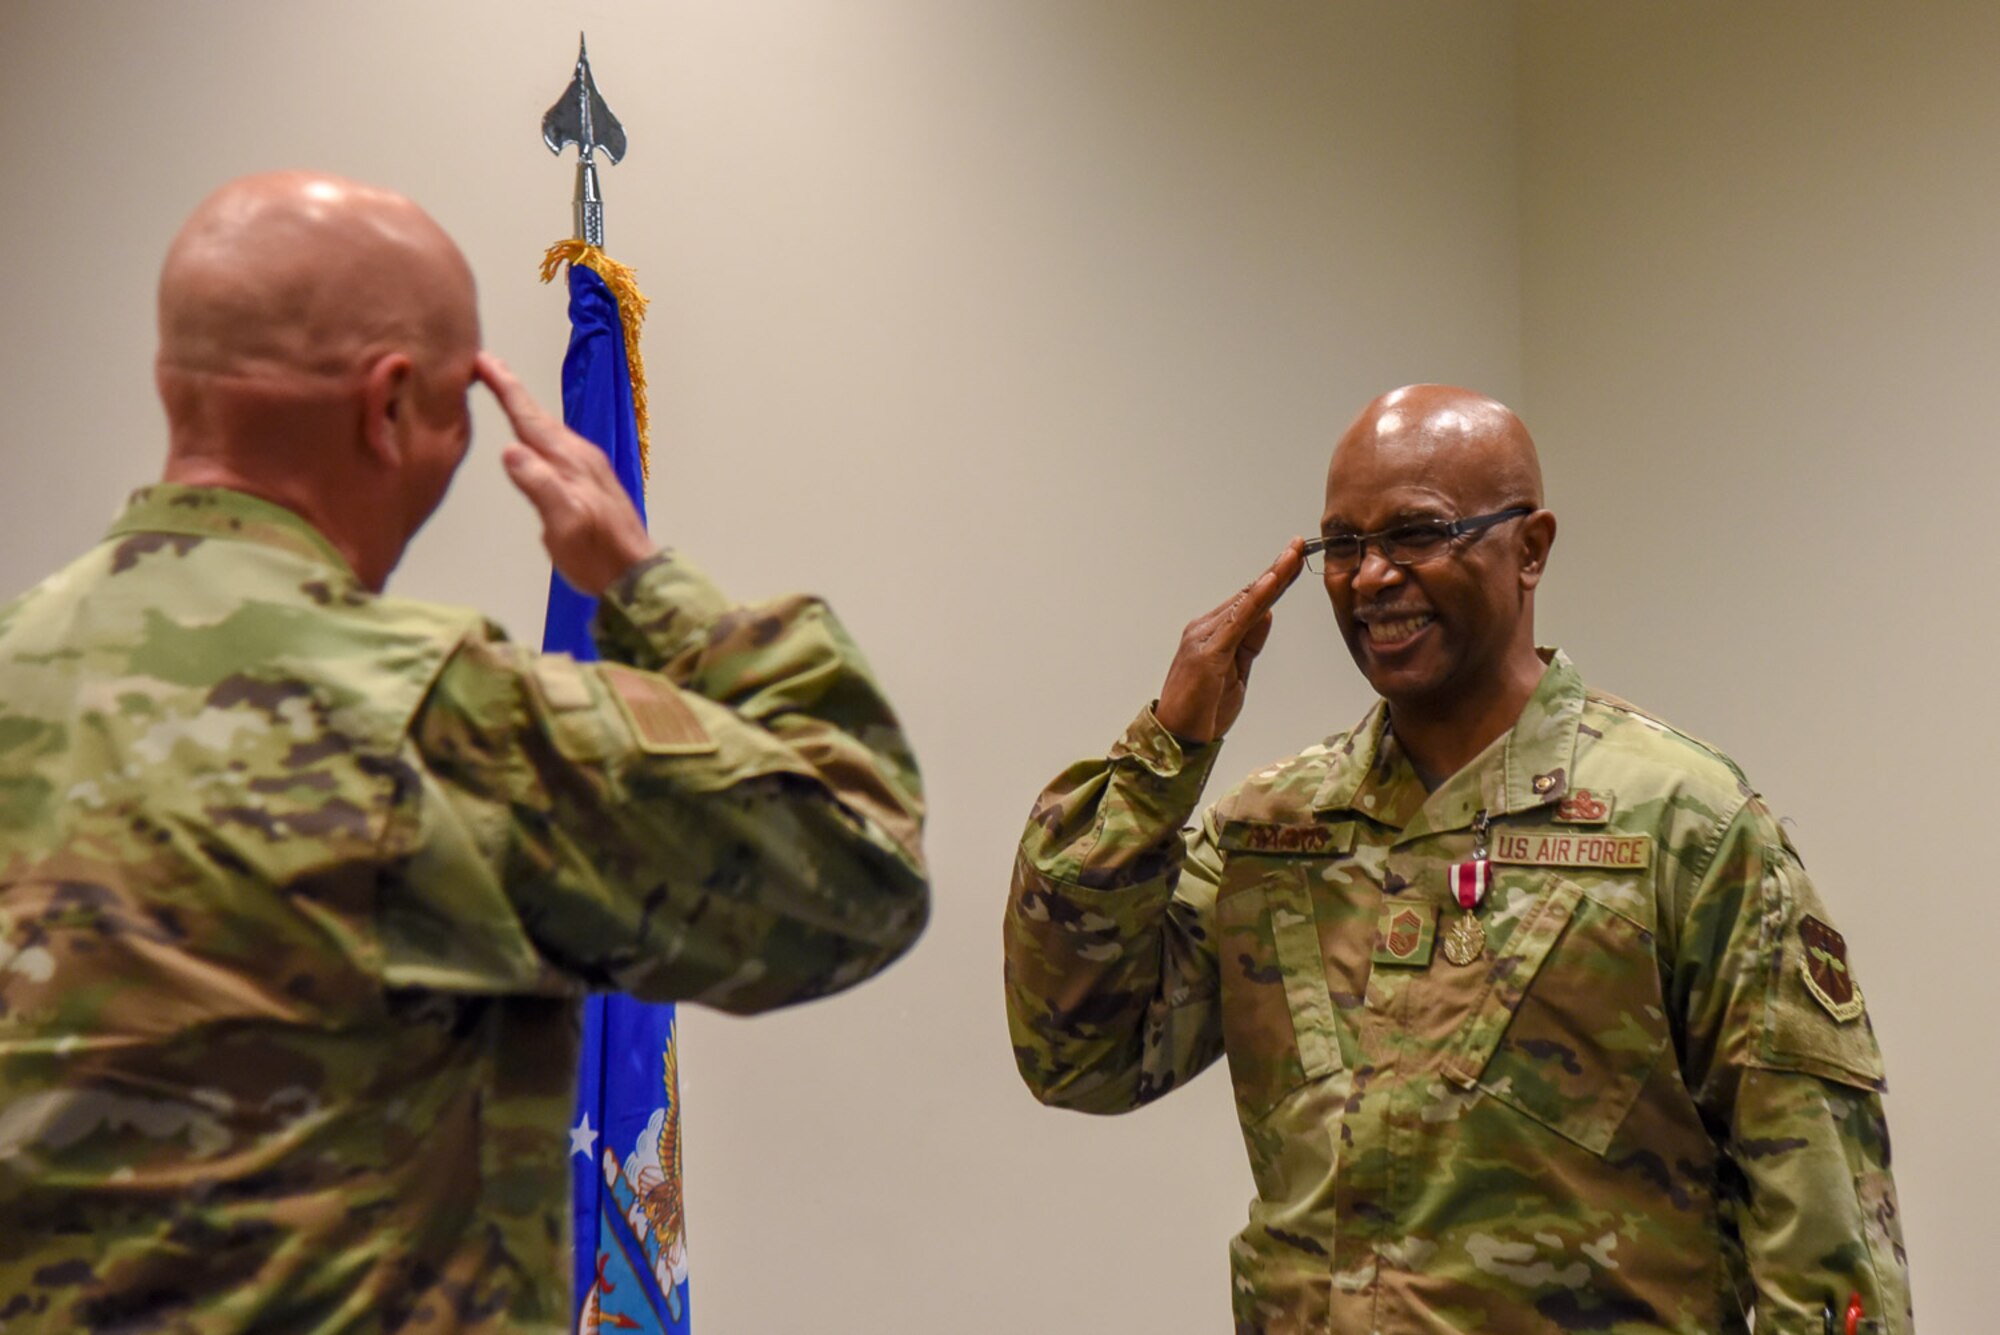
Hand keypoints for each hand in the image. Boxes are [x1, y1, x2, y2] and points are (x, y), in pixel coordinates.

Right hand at [476, 352, 655, 596]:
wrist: (634, 574)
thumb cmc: (598, 554)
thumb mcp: (564, 523)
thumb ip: (539, 486)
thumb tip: (509, 450)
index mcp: (570, 461)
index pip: (530, 417)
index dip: (505, 388)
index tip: (483, 360)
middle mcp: (579, 457)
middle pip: (538, 416)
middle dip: (512, 389)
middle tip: (486, 363)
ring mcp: (585, 468)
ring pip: (547, 429)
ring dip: (524, 408)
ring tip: (504, 390)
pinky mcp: (587, 483)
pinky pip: (554, 445)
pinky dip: (535, 431)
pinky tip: (532, 438)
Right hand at [1154, 540, 1304, 742]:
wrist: (1178, 739)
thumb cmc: (1204, 710)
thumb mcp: (1238, 672)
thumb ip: (1250, 643)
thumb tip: (1268, 612)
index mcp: (1213, 632)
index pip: (1250, 601)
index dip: (1274, 580)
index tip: (1295, 559)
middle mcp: (1205, 628)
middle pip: (1249, 594)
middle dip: (1277, 570)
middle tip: (1300, 545)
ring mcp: (1204, 638)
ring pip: (1245, 602)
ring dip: (1272, 578)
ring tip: (1292, 556)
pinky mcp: (1208, 654)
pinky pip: (1237, 622)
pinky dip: (1255, 600)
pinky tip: (1271, 583)